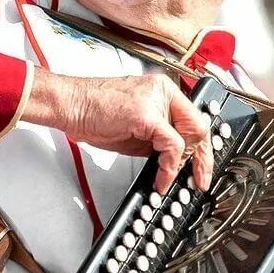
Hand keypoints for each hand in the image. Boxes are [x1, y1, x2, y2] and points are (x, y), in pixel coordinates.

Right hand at [23, 70, 212, 193]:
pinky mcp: (147, 114)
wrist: (71, 105)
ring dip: (184, 165)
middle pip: (199, 126)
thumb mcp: (135, 127)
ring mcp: (156, 101)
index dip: (201, 147)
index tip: (200, 167)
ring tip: (172, 181)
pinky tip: (161, 178)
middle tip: (199, 180)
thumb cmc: (95, 114)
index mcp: (163, 92)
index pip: (194, 119)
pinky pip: (171, 145)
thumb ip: (157, 139)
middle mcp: (164, 92)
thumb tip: (173, 160)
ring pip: (190, 135)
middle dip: (202, 159)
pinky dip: (169, 166)